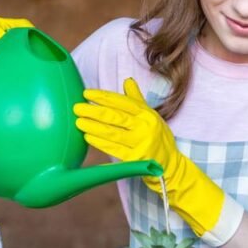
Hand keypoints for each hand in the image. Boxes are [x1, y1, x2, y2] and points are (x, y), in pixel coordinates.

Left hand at [73, 78, 230, 238]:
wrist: (170, 165)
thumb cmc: (158, 138)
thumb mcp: (152, 116)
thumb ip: (137, 100)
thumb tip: (127, 81)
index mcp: (147, 114)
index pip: (122, 102)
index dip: (103, 97)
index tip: (87, 93)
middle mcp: (145, 127)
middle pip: (115, 117)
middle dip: (94, 111)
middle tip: (77, 108)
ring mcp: (141, 144)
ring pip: (112, 133)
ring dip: (93, 127)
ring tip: (79, 122)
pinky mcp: (136, 160)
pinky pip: (114, 149)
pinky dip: (100, 143)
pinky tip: (88, 138)